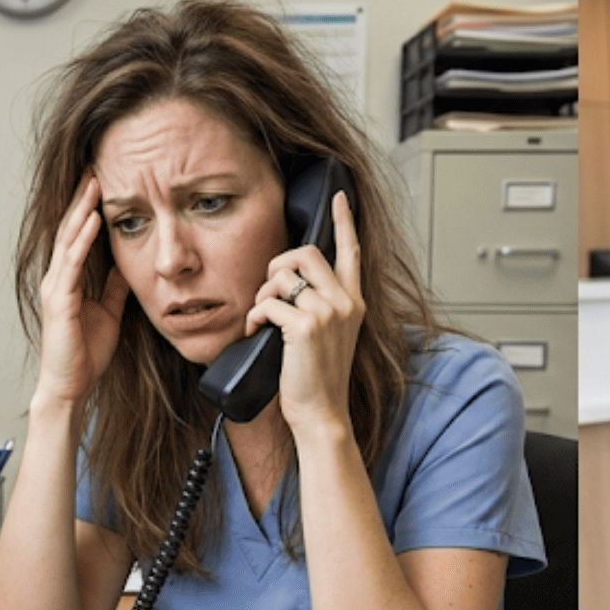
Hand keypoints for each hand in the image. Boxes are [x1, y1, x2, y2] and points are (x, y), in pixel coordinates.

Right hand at [35, 172, 127, 406]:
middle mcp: (58, 278)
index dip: (88, 208)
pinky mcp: (60, 300)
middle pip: (70, 229)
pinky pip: (72, 263)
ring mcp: (56, 287)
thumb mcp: (110, 312)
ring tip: (94, 183)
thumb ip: (114, 288)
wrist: (71, 385)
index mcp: (69, 280)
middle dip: (83, 198)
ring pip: (69, 239)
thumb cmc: (85, 353)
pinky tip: (94, 220)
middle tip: (95, 168)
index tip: (102, 182)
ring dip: (82, 209)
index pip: (78, 236)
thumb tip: (126, 265)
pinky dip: (83, 240)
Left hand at [244, 191, 363, 439]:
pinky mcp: (306, 327)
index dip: (344, 221)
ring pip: (282, 277)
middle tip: (270, 291)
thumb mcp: (330, 335)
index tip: (339, 197)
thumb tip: (289, 282)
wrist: (322, 413)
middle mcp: (345, 302)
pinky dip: (255, 317)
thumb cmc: (318, 377)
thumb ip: (320, 305)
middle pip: (306, 253)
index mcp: (353, 302)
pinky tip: (258, 332)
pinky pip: (268, 303)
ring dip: (262, 295)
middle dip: (278, 265)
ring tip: (263, 318)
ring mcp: (328, 313)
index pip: (352, 251)